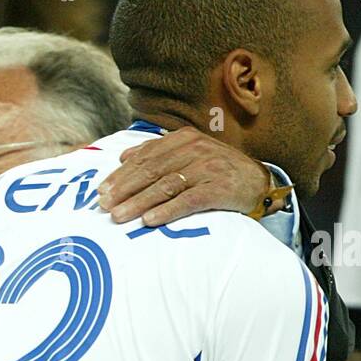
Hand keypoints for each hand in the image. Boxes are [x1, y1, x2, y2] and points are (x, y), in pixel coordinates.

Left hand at [97, 127, 269, 225]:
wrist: (258, 182)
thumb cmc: (217, 170)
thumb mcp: (189, 154)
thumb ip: (158, 152)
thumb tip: (124, 156)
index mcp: (183, 139)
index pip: (145, 157)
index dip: (121, 175)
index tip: (101, 191)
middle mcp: (194, 150)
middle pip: (151, 171)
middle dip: (124, 189)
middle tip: (104, 206)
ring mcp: (207, 168)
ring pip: (165, 186)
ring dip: (139, 203)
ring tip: (119, 216)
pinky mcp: (219, 189)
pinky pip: (188, 201)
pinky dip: (168, 211)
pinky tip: (150, 221)